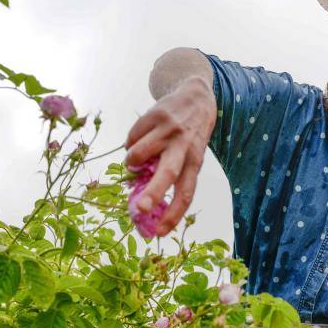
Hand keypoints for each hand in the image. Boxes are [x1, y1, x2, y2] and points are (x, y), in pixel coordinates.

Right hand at [123, 75, 216, 236]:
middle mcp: (184, 146)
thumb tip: (142, 199)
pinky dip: (131, 142)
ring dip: (131, 162)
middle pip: (169, 174)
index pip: (186, 193)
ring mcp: (170, 130)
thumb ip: (171, 173)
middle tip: (140, 209)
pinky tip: (141, 137)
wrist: (196, 95)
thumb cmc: (191, 135)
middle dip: (153, 193)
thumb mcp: (190, 154)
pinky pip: (132, 136)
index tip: (160, 232)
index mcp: (195, 162)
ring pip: (140, 153)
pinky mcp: (156, 115)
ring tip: (135, 160)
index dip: (173, 214)